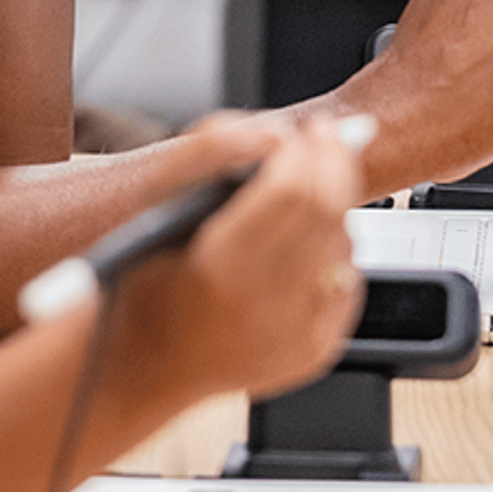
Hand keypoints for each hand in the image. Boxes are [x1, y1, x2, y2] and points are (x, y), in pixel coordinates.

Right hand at [114, 113, 363, 403]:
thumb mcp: (154, 201)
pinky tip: (305, 246)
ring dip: (333, 207)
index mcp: (218, 268)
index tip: (305, 129)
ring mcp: (294, 335)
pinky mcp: (314, 352)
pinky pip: (348, 283)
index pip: (290, 190)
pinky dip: (334, 254)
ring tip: (304, 194)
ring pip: (344, 243)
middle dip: (333, 162)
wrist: (146, 363)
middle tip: (324, 138)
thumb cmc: (144, 278)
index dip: (305, 149)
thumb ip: (210, 148)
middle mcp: (263, 308)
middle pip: (327, 210)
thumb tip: (275, 135)